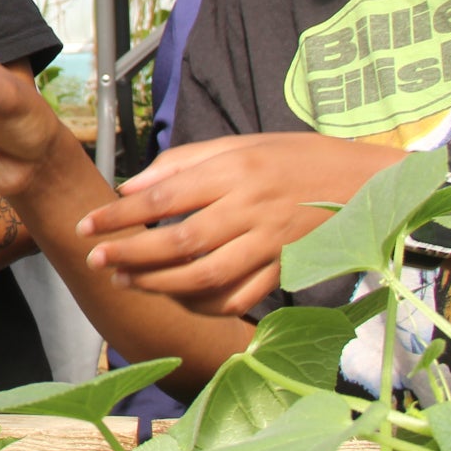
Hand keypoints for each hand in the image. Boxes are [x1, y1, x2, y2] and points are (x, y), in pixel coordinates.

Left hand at [81, 133, 404, 315]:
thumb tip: (131, 186)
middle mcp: (249, 208)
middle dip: (132, 254)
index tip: (88, 225)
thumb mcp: (238, 144)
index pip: (164, 196)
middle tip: (97, 261)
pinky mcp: (285, 267)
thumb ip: (182, 164)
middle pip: (180, 241)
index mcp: (233, 170)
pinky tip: (179, 301)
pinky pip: (241, 297)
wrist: (362, 180)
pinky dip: (207, 306)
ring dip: (160, 285)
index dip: (121, 214)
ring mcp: (269, 243)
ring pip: (207, 275)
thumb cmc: (293, 157)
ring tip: (126, 282)